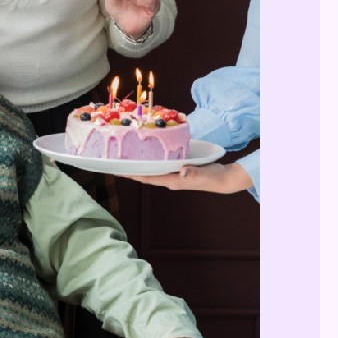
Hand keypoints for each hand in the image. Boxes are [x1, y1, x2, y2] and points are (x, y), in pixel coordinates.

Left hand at [125, 161, 253, 194]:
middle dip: (131, 171)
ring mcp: (172, 175)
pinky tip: (145, 156)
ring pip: (151, 171)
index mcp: (172, 181)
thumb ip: (194, 173)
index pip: (148, 178)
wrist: (223, 179)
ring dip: (139, 166)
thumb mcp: (204, 173)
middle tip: (114, 164)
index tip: (118, 171)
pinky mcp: (177, 170)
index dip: (132, 174)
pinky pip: (160, 166)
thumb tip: (182, 172)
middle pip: (146, 175)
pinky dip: (151, 161)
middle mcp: (169, 180)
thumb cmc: (213, 176)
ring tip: (124, 159)